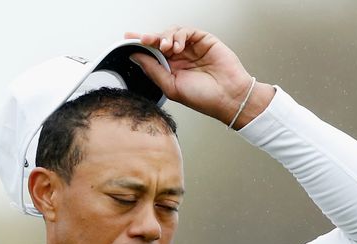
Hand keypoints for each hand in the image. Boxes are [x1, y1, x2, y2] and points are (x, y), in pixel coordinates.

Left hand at [125, 26, 274, 128]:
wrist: (228, 98)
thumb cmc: (203, 98)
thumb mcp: (171, 86)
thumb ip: (153, 70)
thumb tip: (136, 56)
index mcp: (171, 69)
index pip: (152, 53)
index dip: (140, 45)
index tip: (127, 38)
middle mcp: (180, 58)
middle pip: (160, 40)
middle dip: (150, 39)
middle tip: (144, 39)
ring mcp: (192, 48)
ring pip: (172, 33)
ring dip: (165, 37)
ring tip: (165, 47)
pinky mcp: (204, 40)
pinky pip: (187, 31)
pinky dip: (179, 35)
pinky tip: (177, 45)